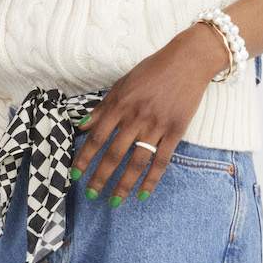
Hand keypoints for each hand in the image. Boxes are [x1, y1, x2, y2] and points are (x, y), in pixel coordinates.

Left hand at [70, 25, 227, 204]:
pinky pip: (162, 160)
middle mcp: (137, 117)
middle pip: (114, 154)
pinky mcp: (176, 131)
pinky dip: (152, 179)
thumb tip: (80, 126)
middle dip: (100, 177)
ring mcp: (157, 125)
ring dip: (123, 184)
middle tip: (89, 194)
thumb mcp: (122, 84)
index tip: (75, 174)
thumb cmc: (152, 70)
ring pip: (136, 162)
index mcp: (121, 104)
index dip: (85, 157)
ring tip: (113, 201)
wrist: (188, 61)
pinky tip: (142, 194)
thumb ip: (102, 107)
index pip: (97, 137)